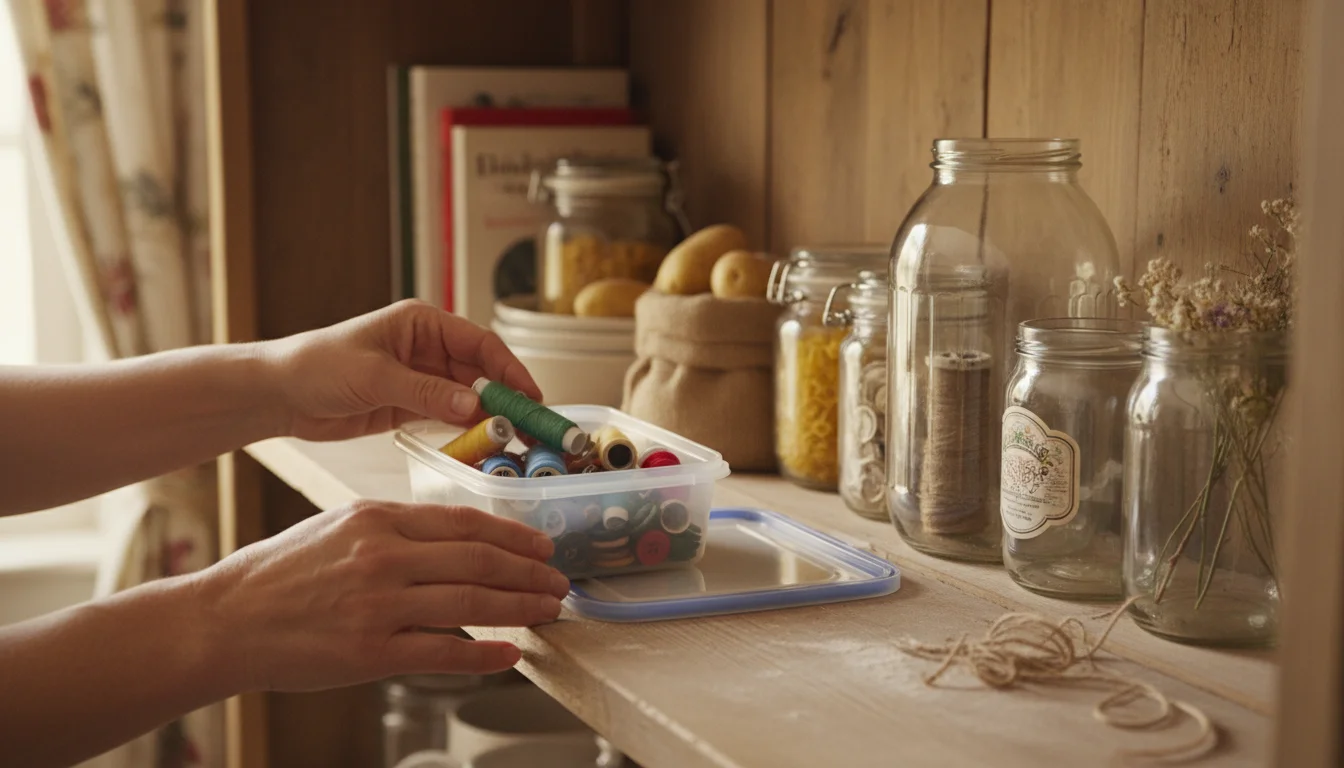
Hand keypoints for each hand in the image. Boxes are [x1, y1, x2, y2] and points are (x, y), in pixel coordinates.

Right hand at [200, 501, 568, 691]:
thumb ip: (396, 531)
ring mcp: (378, 606)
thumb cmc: (281, 574)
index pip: (465, 522)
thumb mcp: (339, 527)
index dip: (513, 536)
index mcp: (377, 519)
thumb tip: (455, 542)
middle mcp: (383, 557)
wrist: (225, 620)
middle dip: (529, 573)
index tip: (542, 546)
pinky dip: (484, 655)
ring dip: (520, 608)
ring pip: (471, 604)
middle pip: (479, 562)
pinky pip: (443, 653)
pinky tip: (509, 654)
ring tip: (548, 611)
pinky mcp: (369, 653)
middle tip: (559, 581)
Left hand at [260, 299, 543, 440]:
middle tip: (531, 427)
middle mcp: (427, 349)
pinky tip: (484, 446)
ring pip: (469, 398)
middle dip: (507, 399)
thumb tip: (476, 404)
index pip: (480, 344)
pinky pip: (449, 417)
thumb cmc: (317, 367)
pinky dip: (467, 431)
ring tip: (516, 442)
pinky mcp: (410, 406)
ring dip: (490, 418)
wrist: (278, 394)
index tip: (530, 396)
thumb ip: (427, 392)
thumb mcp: (375, 377)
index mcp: (422, 324)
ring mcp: (420, 378)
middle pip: (481, 373)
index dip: (510, 369)